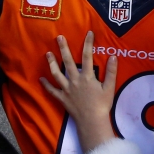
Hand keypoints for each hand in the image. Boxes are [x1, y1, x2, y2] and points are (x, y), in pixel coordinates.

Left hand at [40, 31, 117, 153]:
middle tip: (59, 37)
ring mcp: (67, 89)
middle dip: (63, 48)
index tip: (88, 33)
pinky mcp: (62, 98)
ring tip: (47, 53)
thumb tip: (113, 56)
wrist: (92, 121)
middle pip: (67, 61)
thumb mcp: (109, 88)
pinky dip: (46, 85)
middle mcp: (75, 80)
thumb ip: (111, 72)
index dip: (88, 43)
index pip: (87, 56)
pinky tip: (40, 79)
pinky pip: (52, 91)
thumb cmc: (102, 105)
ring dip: (51, 63)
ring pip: (56, 73)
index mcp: (87, 77)